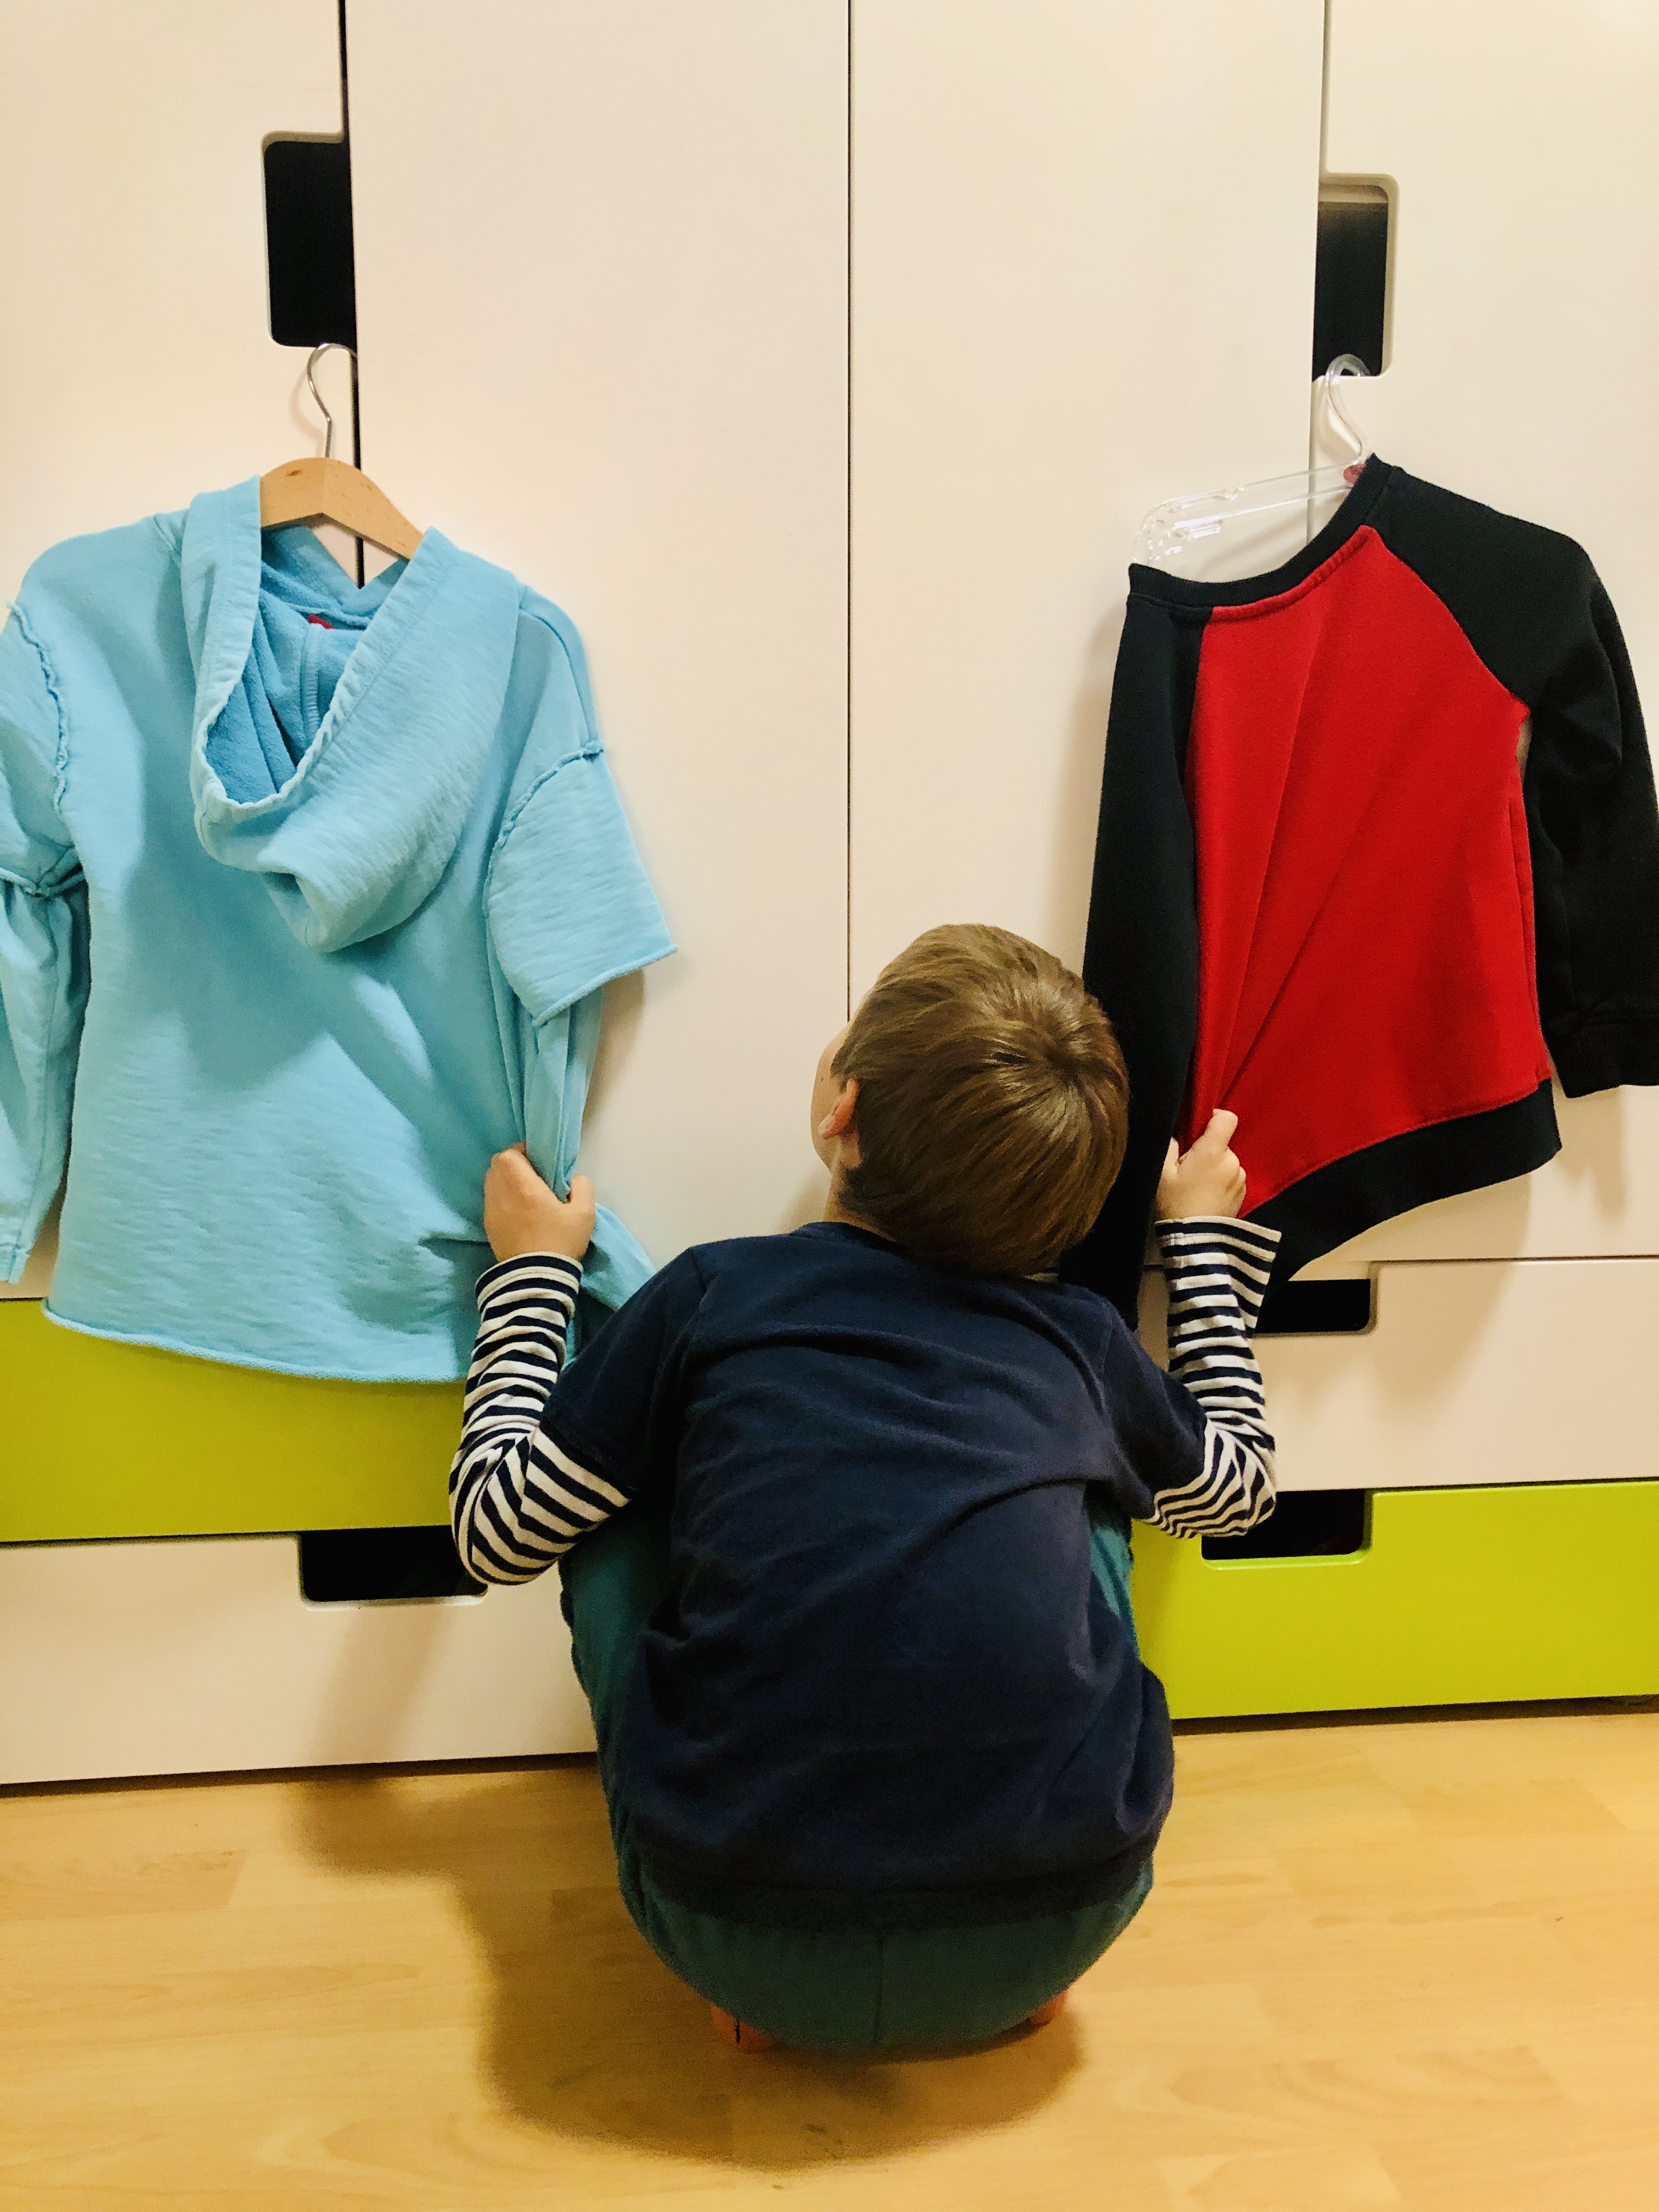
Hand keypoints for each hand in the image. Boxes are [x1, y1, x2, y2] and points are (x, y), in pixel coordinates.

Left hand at [484, 1145, 595, 1263]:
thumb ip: (583, 1187)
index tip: (536, 1160)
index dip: (520, 1151)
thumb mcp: (584, 1214)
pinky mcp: (488, 1227)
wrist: (537, 1279)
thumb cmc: (561, 1243)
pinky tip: (517, 1210)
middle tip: (530, 1173)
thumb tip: (575, 1178)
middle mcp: (502, 1196)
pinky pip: (490, 1201)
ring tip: (523, 1192)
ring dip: (504, 1180)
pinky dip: (500, 1197)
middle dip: (511, 1163)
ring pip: (490, 1182)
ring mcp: (491, 1212)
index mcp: (524, 1188)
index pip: (508, 1155)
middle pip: (495, 1165)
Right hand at [1156, 1109, 1246, 1219]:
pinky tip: (1207, 1196)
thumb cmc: (1175, 1203)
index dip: (1214, 1117)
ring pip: (1227, 1162)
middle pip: (1222, 1144)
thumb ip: (1169, 1146)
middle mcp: (1232, 1162)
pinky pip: (1232, 1178)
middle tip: (1188, 1168)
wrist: (1194, 1241)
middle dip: (1207, 1151)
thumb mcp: (1161, 1172)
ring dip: (1215, 1168)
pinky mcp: (1243, 1195)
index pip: (1227, 1118)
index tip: (1200, 1127)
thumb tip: (1176, 1134)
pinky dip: (1221, 1181)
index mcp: (1213, 1152)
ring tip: (1197, 1186)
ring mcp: (1240, 1179)